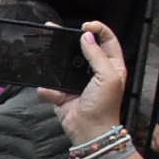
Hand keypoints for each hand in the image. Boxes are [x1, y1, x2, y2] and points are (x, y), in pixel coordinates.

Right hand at [40, 22, 128, 142]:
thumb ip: (97, 55)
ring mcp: (77, 81)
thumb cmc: (105, 106)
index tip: (85, 27)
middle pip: (83, 48)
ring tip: (46, 52)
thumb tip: (87, 37)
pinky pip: (51, 85)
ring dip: (55, 62)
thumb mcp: (108, 76)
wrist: (89, 131)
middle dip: (71, 40)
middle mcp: (95, 71)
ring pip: (64, 64)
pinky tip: (49, 90)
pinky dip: (48, 88)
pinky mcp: (63, 93)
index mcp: (111, 65)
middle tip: (59, 31)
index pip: (107, 40)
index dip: (98, 30)